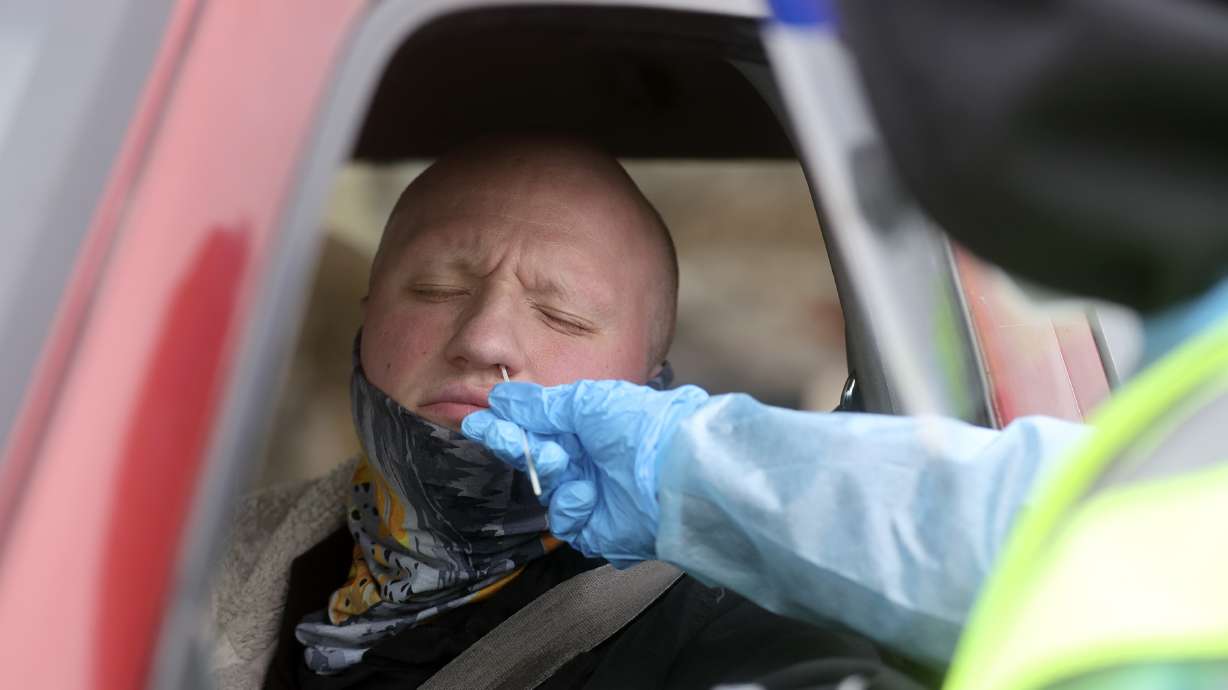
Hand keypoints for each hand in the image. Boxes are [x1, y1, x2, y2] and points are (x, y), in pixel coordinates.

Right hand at [462, 380, 708, 566]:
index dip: (508, 425)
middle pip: (537, 458)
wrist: (675, 475)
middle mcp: (592, 459)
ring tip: (565, 464)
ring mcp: (595, 494)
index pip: (540, 426)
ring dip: (549, 473)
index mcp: (591, 426)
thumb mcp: (586, 402)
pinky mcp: (598, 528)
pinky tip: (588, 495)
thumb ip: (542, 405)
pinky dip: (570, 507)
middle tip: (503, 437)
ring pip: (547, 489)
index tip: (480, 421)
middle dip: (519, 445)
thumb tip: (503, 398)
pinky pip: (564, 521)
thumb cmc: (641, 429)